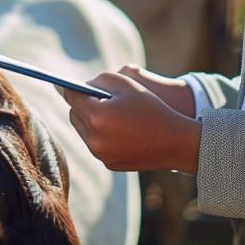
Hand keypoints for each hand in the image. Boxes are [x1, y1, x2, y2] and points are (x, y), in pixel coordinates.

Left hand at [59, 71, 201, 173]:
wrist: (175, 141)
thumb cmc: (151, 107)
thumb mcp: (126, 83)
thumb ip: (99, 80)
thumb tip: (82, 85)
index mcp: (96, 116)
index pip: (72, 97)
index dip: (71, 88)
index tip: (69, 83)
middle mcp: (94, 138)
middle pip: (74, 115)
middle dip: (81, 104)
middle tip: (91, 96)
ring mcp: (100, 154)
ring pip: (83, 131)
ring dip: (89, 120)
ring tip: (104, 111)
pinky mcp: (109, 164)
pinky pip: (96, 145)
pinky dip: (101, 135)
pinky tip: (116, 128)